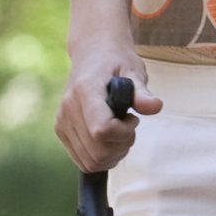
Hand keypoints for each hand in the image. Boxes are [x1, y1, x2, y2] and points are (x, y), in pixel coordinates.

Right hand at [54, 43, 163, 172]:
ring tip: (119, 132)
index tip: (132, 118)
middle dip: (121, 146)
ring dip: (112, 155)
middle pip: (97, 152)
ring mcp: (62, 121)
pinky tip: (109, 139)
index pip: (102, 131)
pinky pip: (83, 160)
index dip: (124, 133)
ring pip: (90, 162)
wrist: (92, 53)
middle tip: (129, 127)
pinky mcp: (61, 130)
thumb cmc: (116, 61)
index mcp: (85, 91)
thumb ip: (142, 92)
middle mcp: (68, 108)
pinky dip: (101, 157)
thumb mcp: (134, 70)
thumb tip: (155, 107)